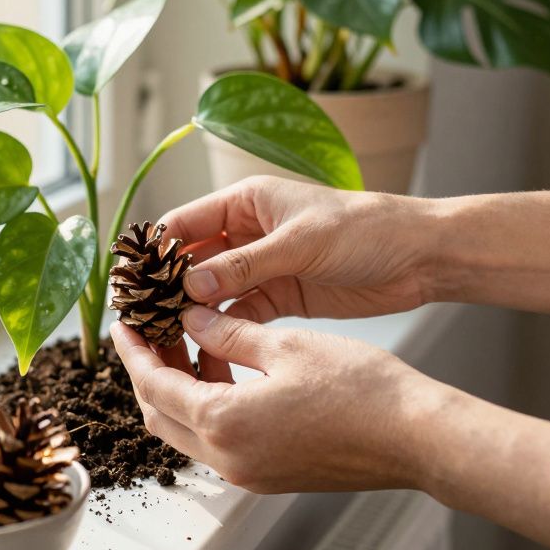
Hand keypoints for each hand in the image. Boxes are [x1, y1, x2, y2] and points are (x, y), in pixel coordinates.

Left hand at [111, 307, 452, 493]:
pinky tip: (225, 371)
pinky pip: (219, 442)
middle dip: (148, 372)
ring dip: (179, 389)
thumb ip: (227, 331)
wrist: (415, 437)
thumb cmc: (362, 390)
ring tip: (189, 342)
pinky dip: (209, 407)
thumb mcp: (285, 346)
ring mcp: (249, 473)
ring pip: (188, 431)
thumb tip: (191, 317)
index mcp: (223, 423)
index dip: (134, 350)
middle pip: (161, 414)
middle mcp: (228, 458)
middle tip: (149, 332)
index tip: (124, 324)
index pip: (154, 384)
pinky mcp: (269, 475)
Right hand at [159, 176, 438, 323]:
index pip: (184, 223)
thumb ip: (244, 265)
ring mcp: (262, 266)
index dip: (154, 251)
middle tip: (142, 320)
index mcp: (246, 201)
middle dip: (167, 288)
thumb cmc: (365, 230)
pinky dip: (222, 329)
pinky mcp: (280, 296)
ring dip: (192, 314)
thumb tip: (188, 286)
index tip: (131, 282)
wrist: (419, 257)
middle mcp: (247, 232)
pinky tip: (205, 349)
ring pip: (212, 292)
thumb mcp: (300, 243)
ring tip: (168, 341)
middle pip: (191, 261)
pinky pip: (239, 314)